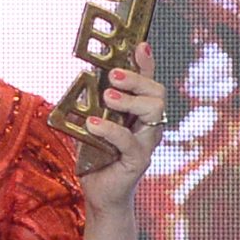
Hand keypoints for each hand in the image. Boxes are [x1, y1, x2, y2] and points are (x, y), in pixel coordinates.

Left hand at [76, 42, 164, 207]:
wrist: (100, 194)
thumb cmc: (97, 157)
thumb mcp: (92, 123)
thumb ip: (91, 104)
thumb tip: (81, 80)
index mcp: (139, 113)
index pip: (148, 82)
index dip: (147, 62)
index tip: (140, 44)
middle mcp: (148, 125)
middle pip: (157, 92)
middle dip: (138, 78)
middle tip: (113, 75)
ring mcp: (147, 143)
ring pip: (154, 111)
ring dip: (129, 100)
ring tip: (106, 98)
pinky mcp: (138, 161)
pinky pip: (130, 141)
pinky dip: (110, 130)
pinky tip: (92, 124)